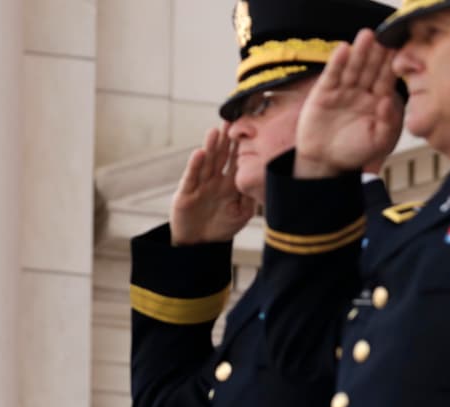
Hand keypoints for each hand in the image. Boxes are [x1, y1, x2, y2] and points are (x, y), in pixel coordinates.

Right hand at [170, 124, 254, 244]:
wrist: (198, 245)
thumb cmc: (221, 228)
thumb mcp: (242, 213)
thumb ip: (251, 196)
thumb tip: (263, 179)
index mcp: (230, 181)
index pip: (236, 158)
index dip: (241, 144)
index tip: (249, 126)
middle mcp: (215, 179)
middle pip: (221, 154)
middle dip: (226, 138)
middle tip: (232, 119)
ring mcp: (200, 184)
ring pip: (207, 162)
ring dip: (211, 146)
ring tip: (216, 131)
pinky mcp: (186, 193)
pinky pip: (191, 177)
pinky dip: (195, 165)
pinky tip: (199, 153)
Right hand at [295, 29, 402, 177]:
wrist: (324, 162)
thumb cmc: (353, 153)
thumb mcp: (377, 141)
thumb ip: (388, 122)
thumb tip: (389, 100)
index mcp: (377, 101)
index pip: (385, 78)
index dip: (391, 64)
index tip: (399, 49)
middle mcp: (361, 92)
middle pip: (370, 68)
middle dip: (376, 53)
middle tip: (383, 36)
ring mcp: (342, 91)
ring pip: (352, 68)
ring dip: (359, 52)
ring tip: (366, 36)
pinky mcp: (323, 93)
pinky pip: (331, 76)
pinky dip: (336, 63)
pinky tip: (343, 49)